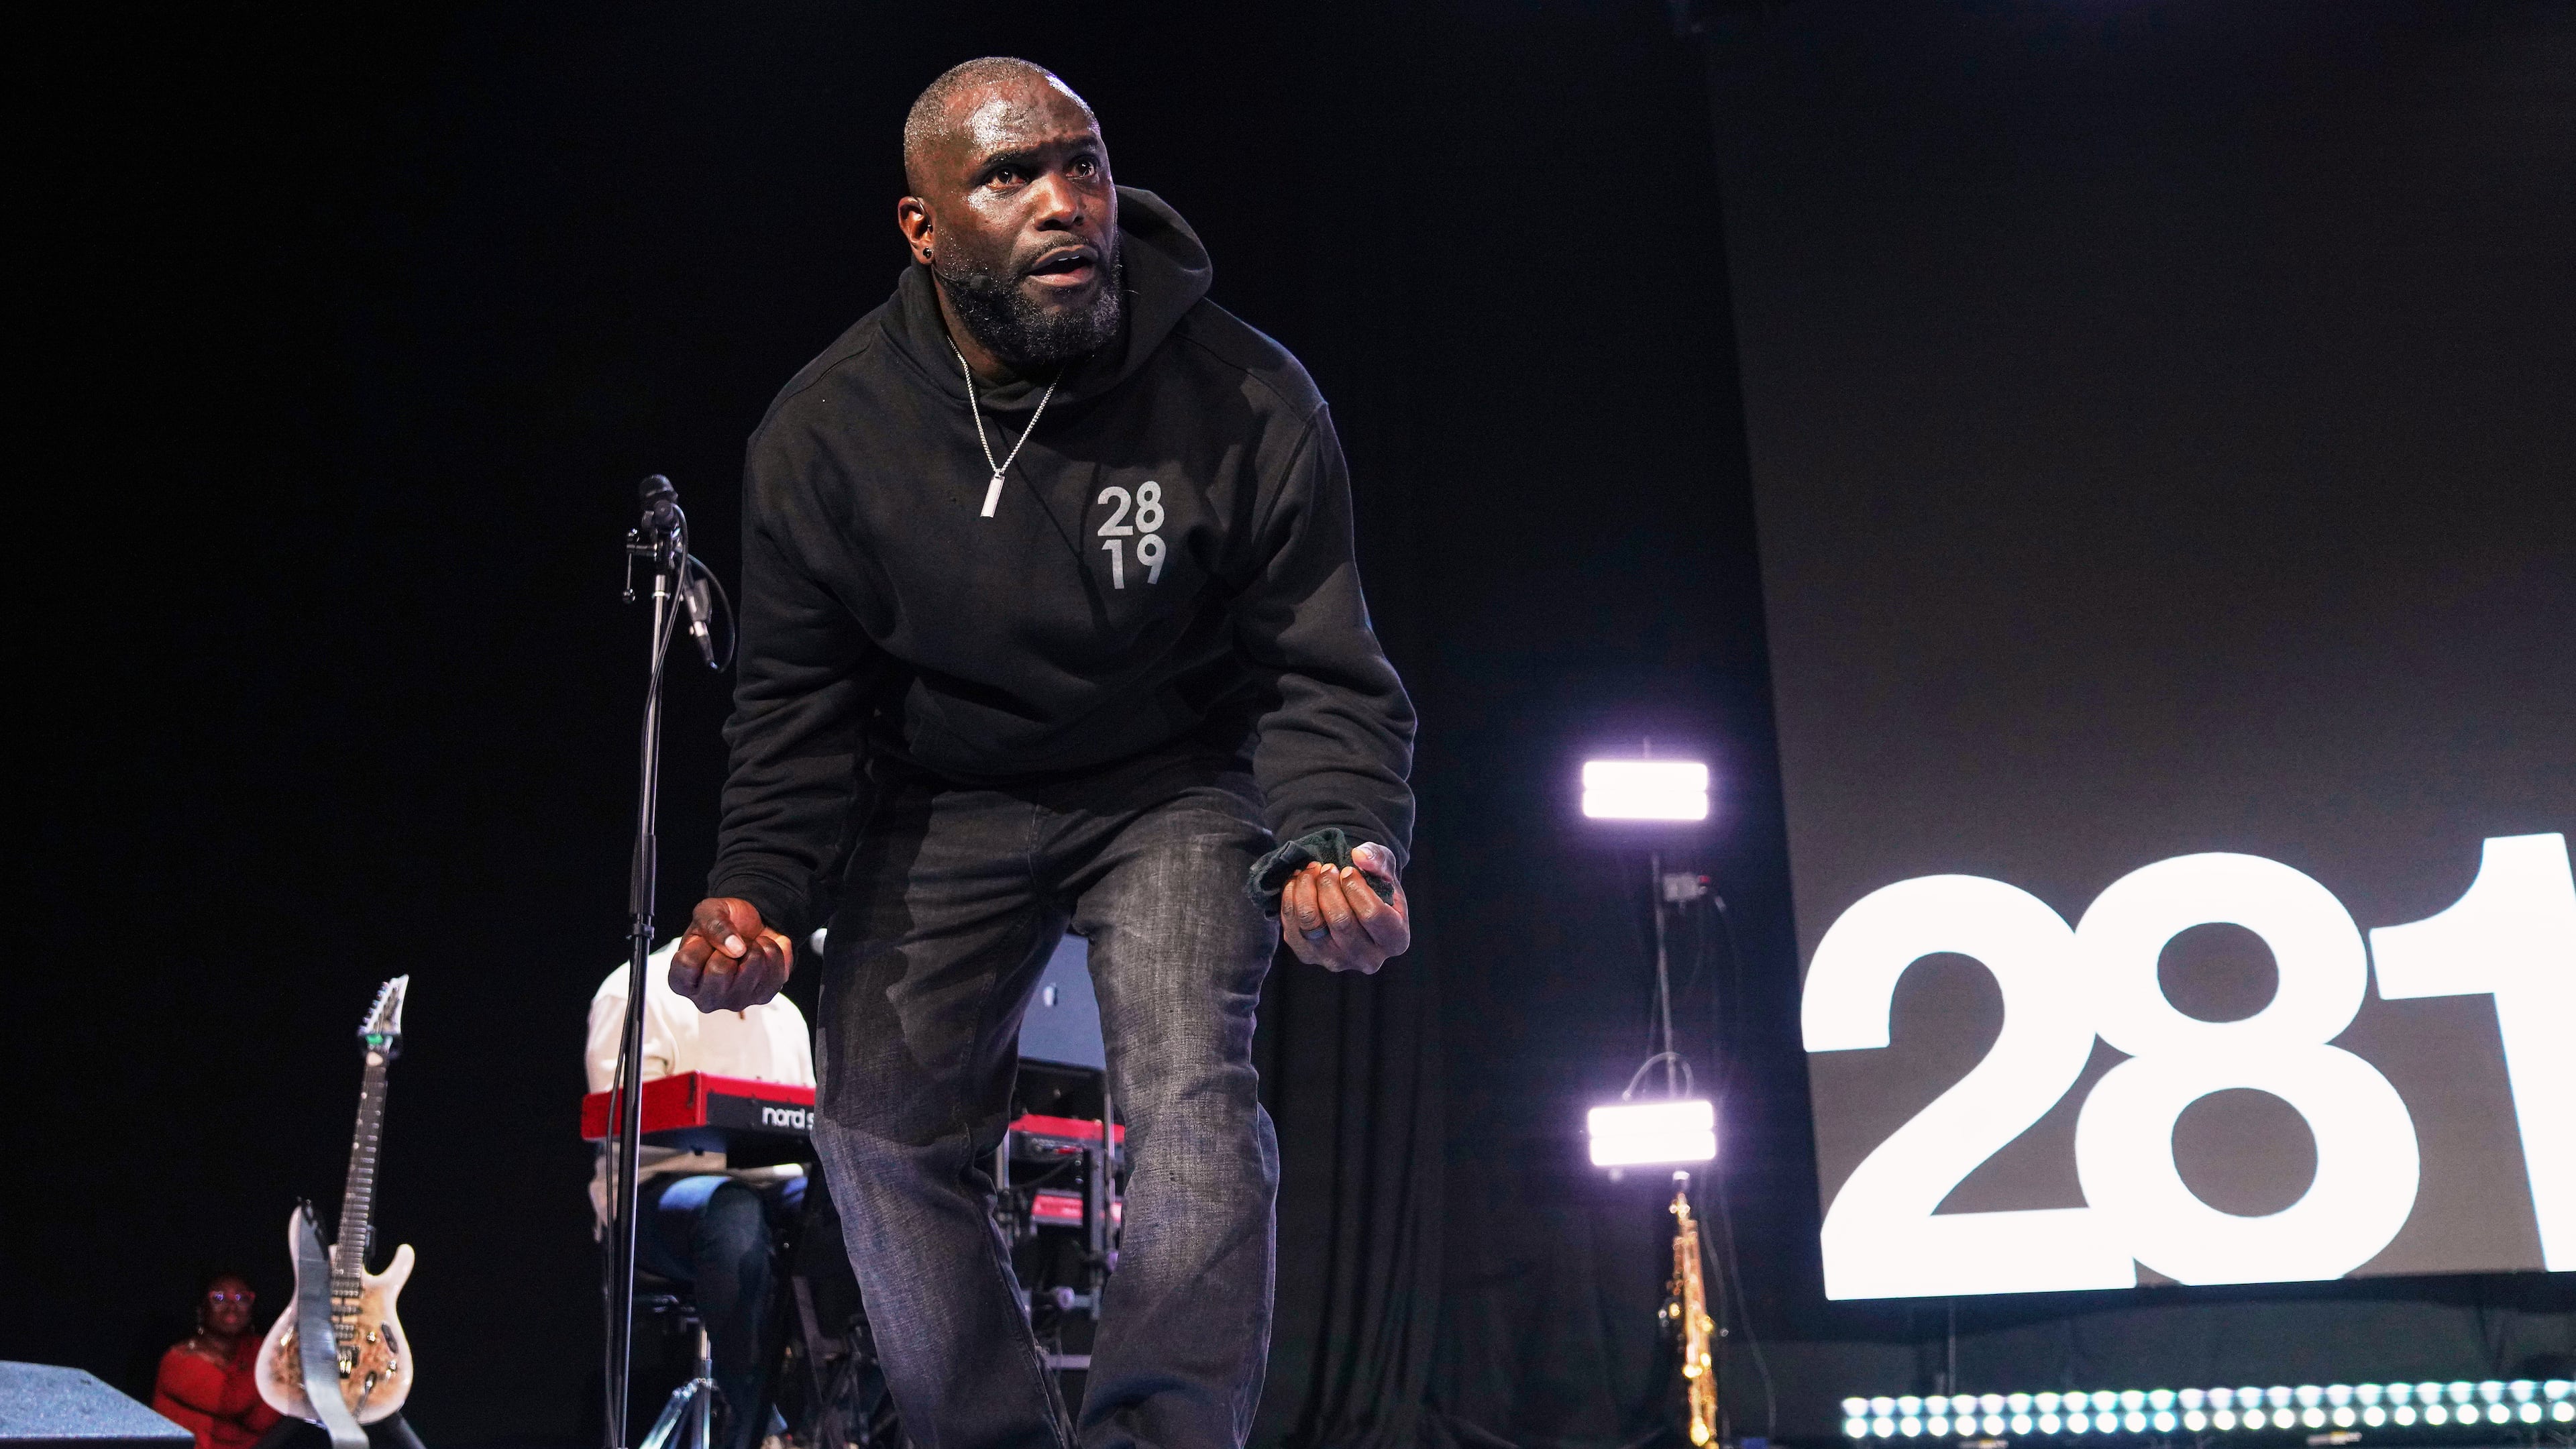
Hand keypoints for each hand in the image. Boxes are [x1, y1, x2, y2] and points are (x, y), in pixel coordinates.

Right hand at [670, 897, 793, 1011]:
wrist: (753, 925)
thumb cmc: (722, 923)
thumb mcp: (708, 912)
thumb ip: (713, 925)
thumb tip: (735, 947)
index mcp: (682, 981)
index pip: (687, 963)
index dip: (701, 944)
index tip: (705, 940)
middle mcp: (706, 998)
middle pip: (719, 971)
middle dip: (729, 946)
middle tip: (730, 944)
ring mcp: (735, 1001)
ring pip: (751, 967)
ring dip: (753, 946)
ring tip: (746, 947)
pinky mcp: (763, 997)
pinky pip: (775, 968)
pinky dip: (771, 949)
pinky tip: (761, 952)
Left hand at [1279, 842, 1410, 973]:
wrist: (1356, 906)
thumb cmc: (1376, 887)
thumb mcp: (1385, 869)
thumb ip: (1378, 859)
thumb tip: (1359, 855)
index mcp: (1395, 940)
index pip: (1372, 914)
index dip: (1355, 887)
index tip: (1347, 870)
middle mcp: (1368, 959)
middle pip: (1340, 921)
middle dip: (1328, 886)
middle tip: (1327, 867)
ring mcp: (1336, 961)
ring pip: (1312, 926)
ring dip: (1306, 891)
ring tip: (1311, 871)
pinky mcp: (1309, 957)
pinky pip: (1292, 928)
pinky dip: (1290, 900)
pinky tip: (1297, 883)